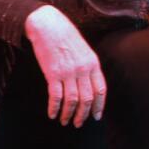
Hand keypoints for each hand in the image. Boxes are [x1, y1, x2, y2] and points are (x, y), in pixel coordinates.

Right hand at [24, 6, 106, 127]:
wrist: (47, 24)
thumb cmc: (64, 35)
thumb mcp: (82, 49)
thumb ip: (87, 66)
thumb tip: (87, 84)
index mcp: (92, 63)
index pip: (100, 90)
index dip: (99, 106)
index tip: (95, 117)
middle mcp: (82, 69)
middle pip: (87, 98)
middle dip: (83, 114)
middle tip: (78, 123)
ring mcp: (68, 72)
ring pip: (72, 100)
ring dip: (69, 114)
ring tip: (65, 121)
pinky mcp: (52, 73)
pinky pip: (56, 96)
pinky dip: (54, 108)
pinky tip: (52, 114)